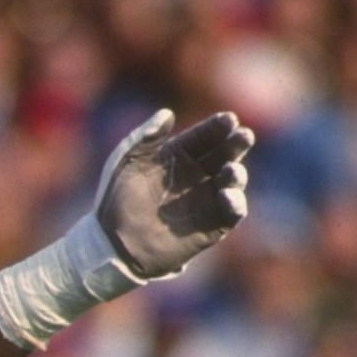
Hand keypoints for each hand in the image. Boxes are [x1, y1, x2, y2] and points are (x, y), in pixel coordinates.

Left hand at [94, 109, 255, 280]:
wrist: (112, 243)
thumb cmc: (115, 199)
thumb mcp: (126, 162)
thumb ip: (145, 137)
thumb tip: (167, 113)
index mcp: (178, 154)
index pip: (204, 136)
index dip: (217, 127)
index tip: (228, 119)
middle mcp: (196, 174)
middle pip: (224, 154)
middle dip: (236, 144)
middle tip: (244, 136)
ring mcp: (206, 200)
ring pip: (232, 181)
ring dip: (236, 173)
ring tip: (230, 170)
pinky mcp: (212, 226)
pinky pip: (232, 212)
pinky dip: (235, 202)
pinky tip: (226, 195)